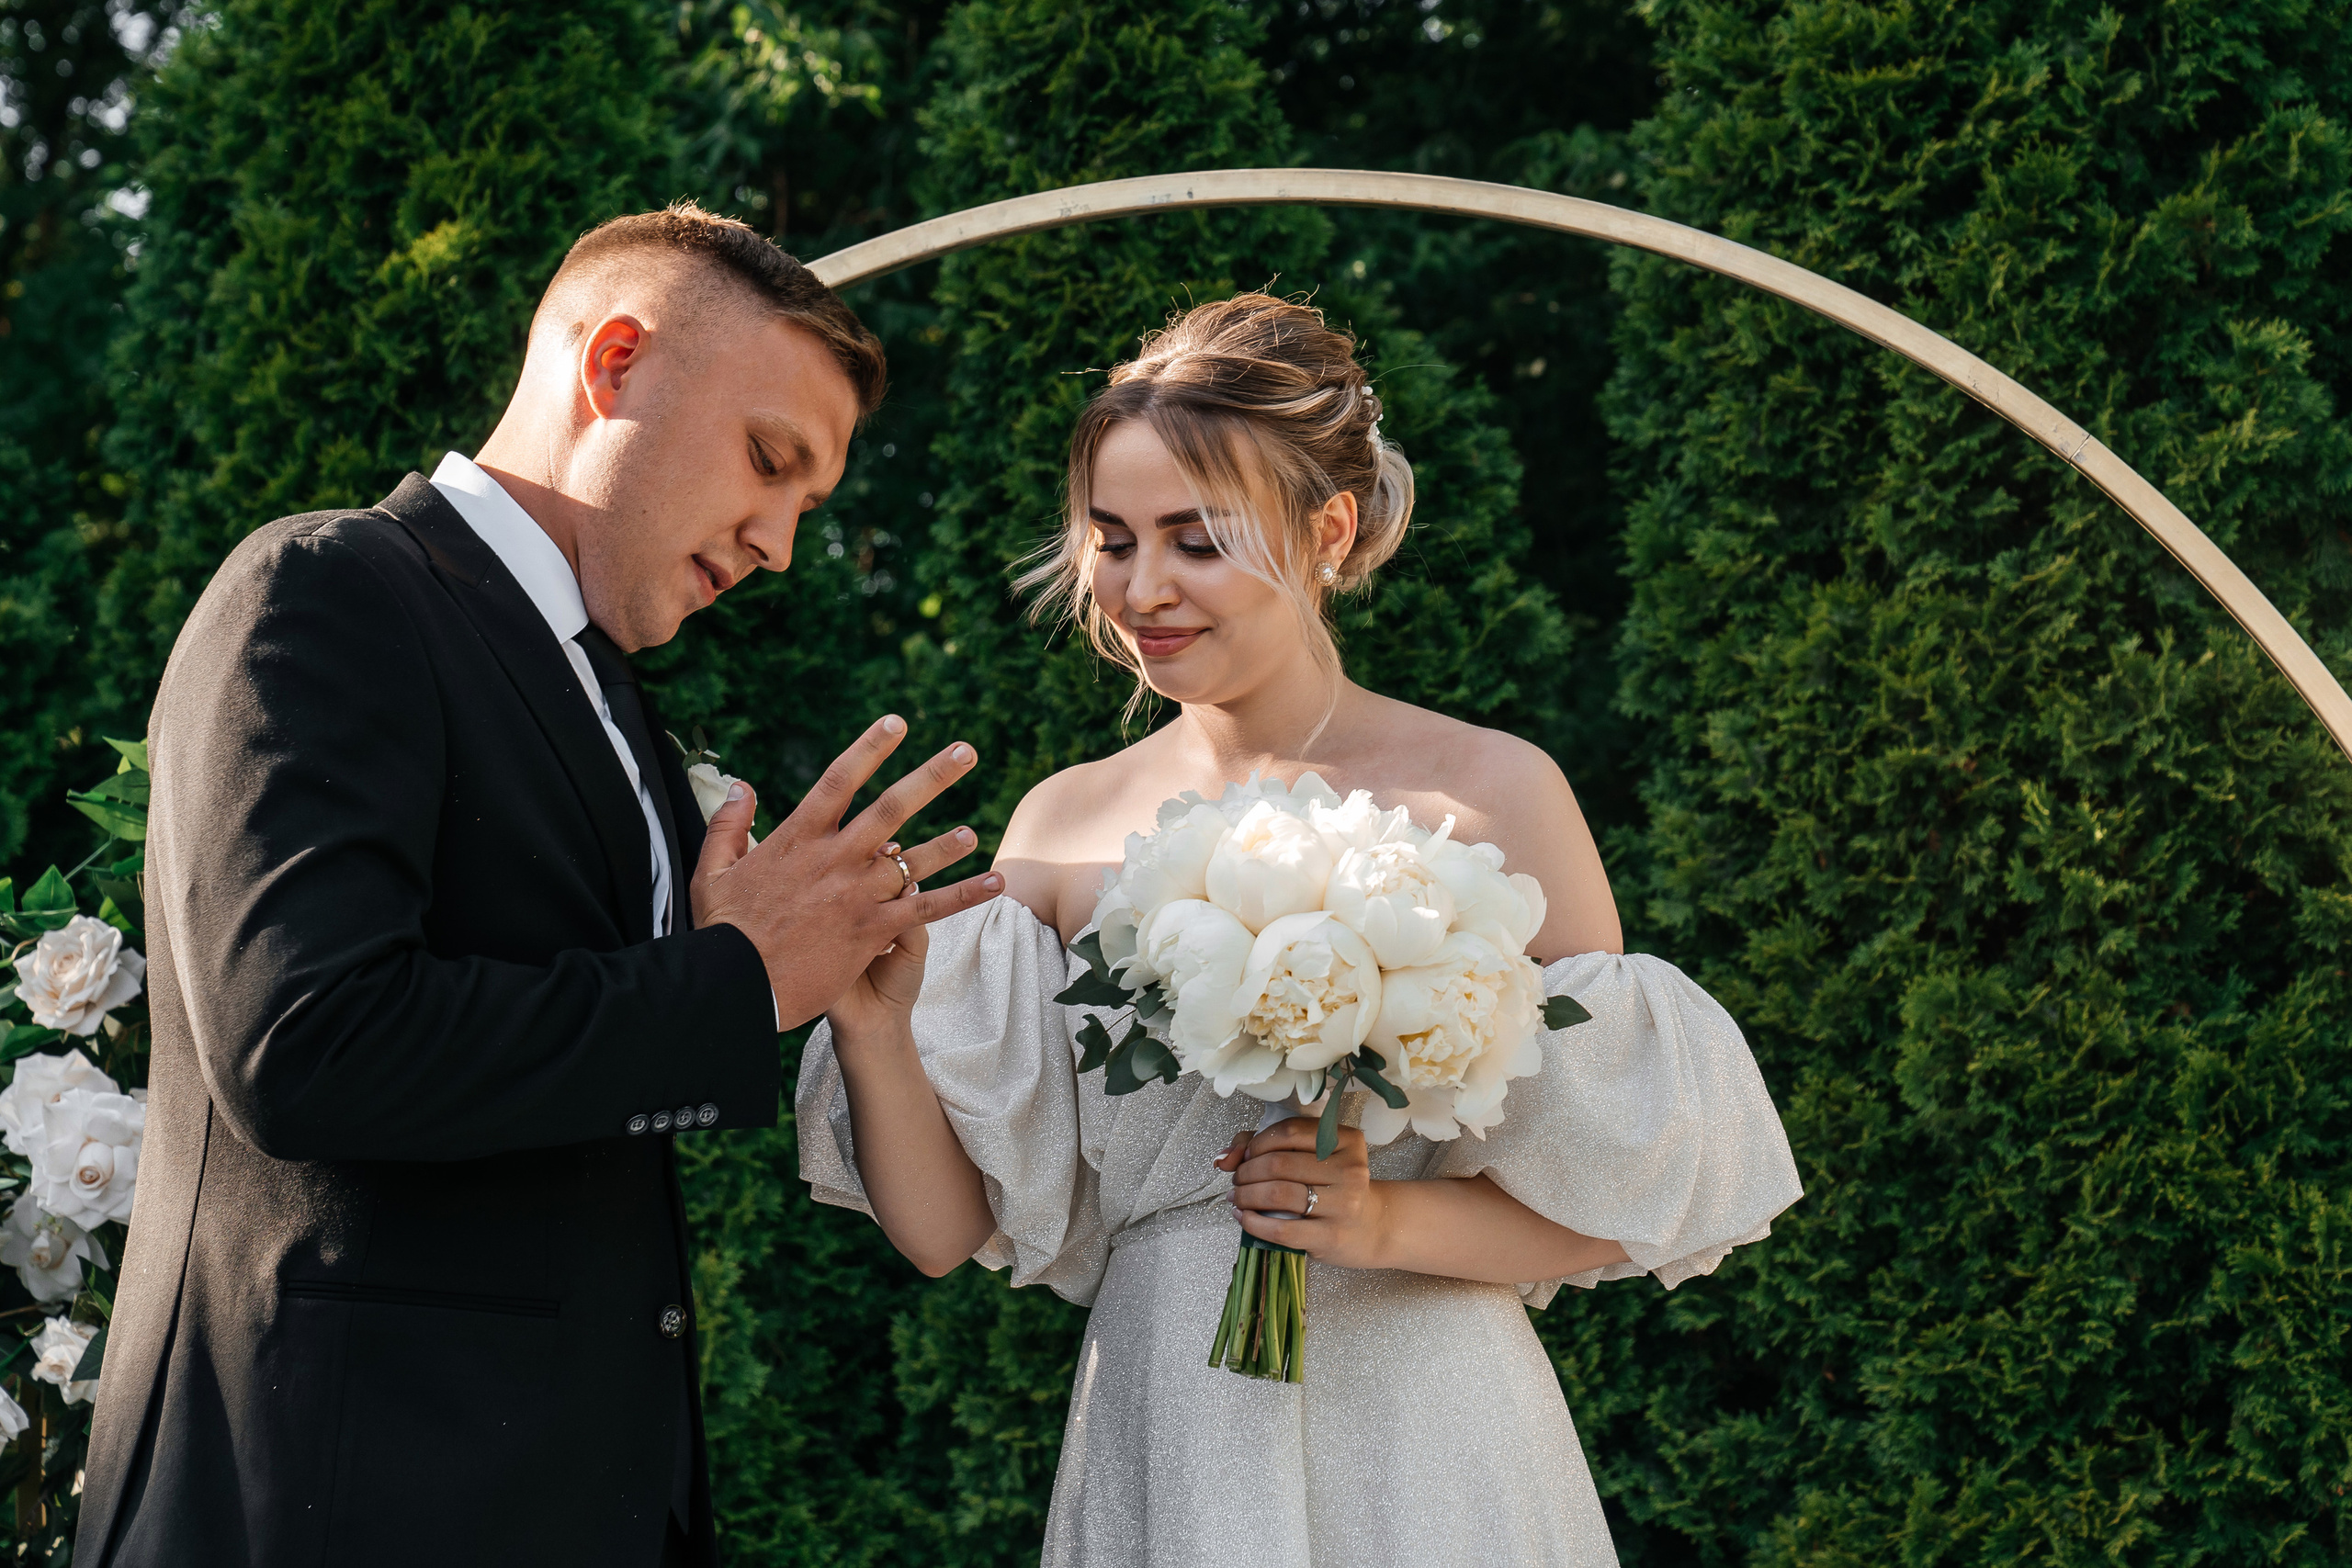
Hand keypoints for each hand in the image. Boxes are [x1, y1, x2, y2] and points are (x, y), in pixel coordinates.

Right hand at [690, 715, 999, 1029]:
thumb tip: (744, 786)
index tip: (896, 722)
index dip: (870, 748)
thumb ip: (729, 824)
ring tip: (974, 831)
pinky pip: (928, 910)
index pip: (839, 779)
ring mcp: (857, 894)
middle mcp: (834, 858)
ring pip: (914, 860)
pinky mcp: (873, 930)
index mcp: (797, 837)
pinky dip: (964, 896)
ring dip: (948, 844)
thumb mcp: (712, 870)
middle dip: (932, 776)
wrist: (735, 985)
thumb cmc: (721, 931)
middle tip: (966, 752)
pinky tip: (995, 885)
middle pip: (892, 807)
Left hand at [1217, 1117, 1389, 1269]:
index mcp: (1347, 1141)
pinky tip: (1243, 1217)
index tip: (1246, 1155)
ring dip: (1246, 1195)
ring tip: (1237, 1198)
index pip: (1290, 1132)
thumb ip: (1266, 1146)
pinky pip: (1281, 1228)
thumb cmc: (1334, 1187)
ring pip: (1278, 1192)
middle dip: (1246, 1171)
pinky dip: (1253, 1222)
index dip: (1258, 1142)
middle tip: (1237, 1179)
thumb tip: (1223, 1157)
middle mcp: (1350, 1169)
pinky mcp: (1331, 1236)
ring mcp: (1344, 1204)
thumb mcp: (1312, 1158)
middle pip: (1279, 1163)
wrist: (1371, 1227)